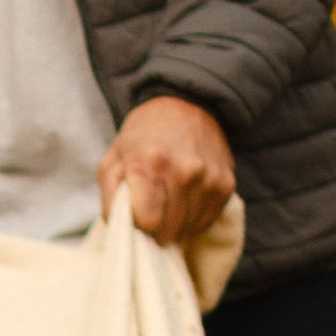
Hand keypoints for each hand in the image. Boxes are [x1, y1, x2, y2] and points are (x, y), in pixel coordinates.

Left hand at [97, 95, 234, 244]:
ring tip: (168, 202)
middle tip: (152, 210)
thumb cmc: (143, 138)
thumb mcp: (113, 159)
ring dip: (176, 224)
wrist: (185, 105)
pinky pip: (206, 221)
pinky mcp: (226, 184)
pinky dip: (193, 218)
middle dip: (156, 229)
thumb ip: (109, 195)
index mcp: (151, 164)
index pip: (148, 222)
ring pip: (188, 228)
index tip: (137, 214)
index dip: (138, 225)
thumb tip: (119, 228)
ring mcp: (209, 178)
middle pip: (168, 230)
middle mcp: (185, 171)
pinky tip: (185, 200)